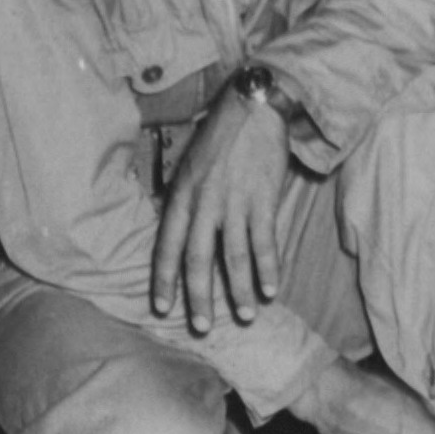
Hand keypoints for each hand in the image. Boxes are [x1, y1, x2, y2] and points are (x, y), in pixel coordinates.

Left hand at [149, 87, 291, 333]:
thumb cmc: (219, 136)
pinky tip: (273, 288)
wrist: (252, 106)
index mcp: (180, 197)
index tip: (161, 308)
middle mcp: (203, 204)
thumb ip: (182, 199)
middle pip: (197, 260)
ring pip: (234, 256)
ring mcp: (234, 202)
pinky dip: (269, 267)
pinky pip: (265, 240)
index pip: (166, 247)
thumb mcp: (187, 165)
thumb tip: (175, 230)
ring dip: (240, 290)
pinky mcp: (263, 199)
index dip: (163, 281)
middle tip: (202, 327)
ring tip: (247, 315)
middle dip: (199, 297)